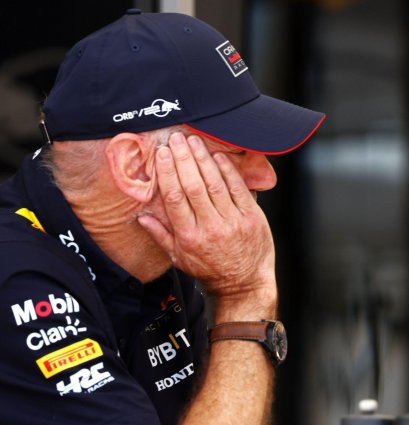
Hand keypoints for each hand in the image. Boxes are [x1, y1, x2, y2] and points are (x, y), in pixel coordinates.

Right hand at [137, 132, 276, 305]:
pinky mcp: (252, 217)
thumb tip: (141, 216)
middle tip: (176, 139)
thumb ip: (160, 235)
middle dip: (183, 159)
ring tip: (194, 141)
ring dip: (203, 159)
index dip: (167, 173)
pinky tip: (218, 156)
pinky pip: (238, 189)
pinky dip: (228, 171)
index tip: (162, 154)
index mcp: (189, 236)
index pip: (175, 198)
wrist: (244, 285)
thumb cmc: (210, 270)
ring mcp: (233, 221)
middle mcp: (210, 227)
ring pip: (215, 184)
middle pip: (193, 186)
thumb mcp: (179, 258)